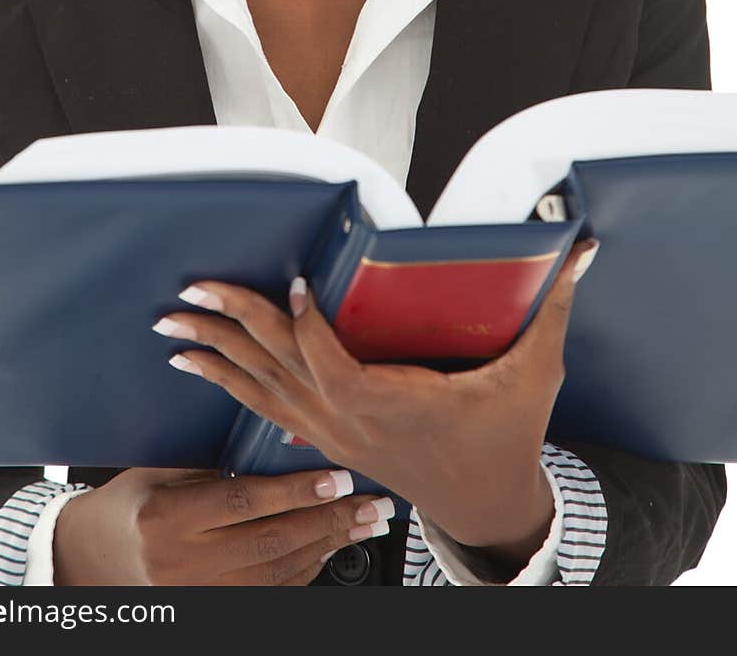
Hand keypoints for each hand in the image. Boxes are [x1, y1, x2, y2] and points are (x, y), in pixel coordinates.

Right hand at [52, 466, 395, 585]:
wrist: (94, 558)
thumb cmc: (132, 502)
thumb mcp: (164, 473)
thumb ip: (217, 468)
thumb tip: (284, 450)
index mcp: (167, 517)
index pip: (244, 502)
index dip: (297, 490)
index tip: (337, 475)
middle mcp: (182, 563)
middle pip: (271, 541)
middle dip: (329, 520)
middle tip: (369, 503)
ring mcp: (197, 594)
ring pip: (277, 572)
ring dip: (328, 546)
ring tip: (362, 525)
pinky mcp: (210, 610)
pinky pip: (270, 593)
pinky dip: (306, 570)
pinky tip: (329, 549)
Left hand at [152, 239, 598, 556]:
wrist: (487, 503)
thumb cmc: (505, 436)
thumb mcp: (534, 374)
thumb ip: (553, 308)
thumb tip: (579, 249)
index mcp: (391, 403)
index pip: (332, 362)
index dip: (307, 325)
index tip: (291, 282)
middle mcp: (350, 419)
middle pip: (279, 368)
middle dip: (230, 328)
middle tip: (187, 296)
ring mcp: (332, 432)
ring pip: (261, 389)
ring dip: (216, 357)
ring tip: (172, 331)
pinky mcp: (328, 436)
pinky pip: (265, 408)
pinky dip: (230, 385)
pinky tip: (201, 370)